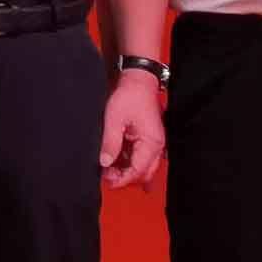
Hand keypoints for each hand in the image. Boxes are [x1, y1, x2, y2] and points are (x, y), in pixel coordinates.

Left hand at [100, 70, 164, 190]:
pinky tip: (117, 165)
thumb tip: (104, 163)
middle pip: (143, 174)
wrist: (137, 80)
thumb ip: (110, 143)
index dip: (122, 180)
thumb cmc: (129, 96)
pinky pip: (140, 158)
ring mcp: (153, 144)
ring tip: (108, 170)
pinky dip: (129, 163)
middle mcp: (156, 146)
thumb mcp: (114, 119)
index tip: (106, 181)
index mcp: (151, 143)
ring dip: (126, 171)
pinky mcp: (148, 140)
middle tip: (106, 176)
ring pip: (142, 168)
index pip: (138, 171)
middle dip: (125, 178)